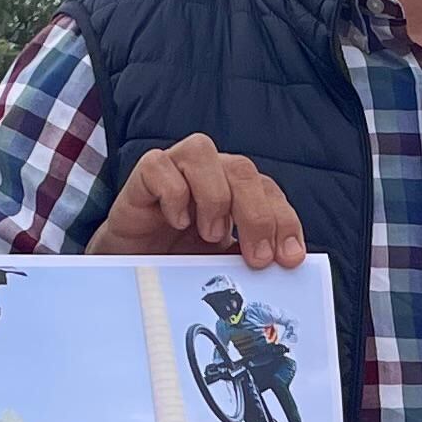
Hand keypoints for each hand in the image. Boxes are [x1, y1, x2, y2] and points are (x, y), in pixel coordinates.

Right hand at [88, 136, 306, 267]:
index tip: (289, 258)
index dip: (284, 221)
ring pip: (203, 152)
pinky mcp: (143, 176)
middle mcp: (210, 173)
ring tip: (210, 235)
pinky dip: (173, 193)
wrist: (133, 269)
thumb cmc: (179, 261)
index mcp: (236, 191)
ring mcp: (176, 169)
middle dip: (257, 215)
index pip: (269, 191)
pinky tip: (176, 222)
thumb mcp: (221, 265)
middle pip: (243, 170)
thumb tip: (282, 268)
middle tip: (256, 258)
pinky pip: (159, 165)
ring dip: (214, 196)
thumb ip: (248, 258)